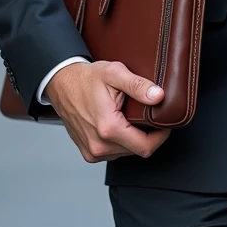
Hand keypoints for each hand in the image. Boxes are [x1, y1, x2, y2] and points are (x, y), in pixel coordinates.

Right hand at [45, 60, 171, 162]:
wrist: (62, 84)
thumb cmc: (86, 79)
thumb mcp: (114, 73)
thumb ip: (138, 85)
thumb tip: (158, 96)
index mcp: (108, 128)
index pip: (146, 147)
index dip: (160, 136)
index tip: (164, 124)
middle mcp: (99, 145)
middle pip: (137, 150)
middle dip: (147, 135)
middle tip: (147, 115)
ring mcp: (93, 152)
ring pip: (126, 153)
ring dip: (133, 138)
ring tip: (130, 118)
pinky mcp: (89, 153)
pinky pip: (114, 153)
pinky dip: (120, 141)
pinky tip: (119, 125)